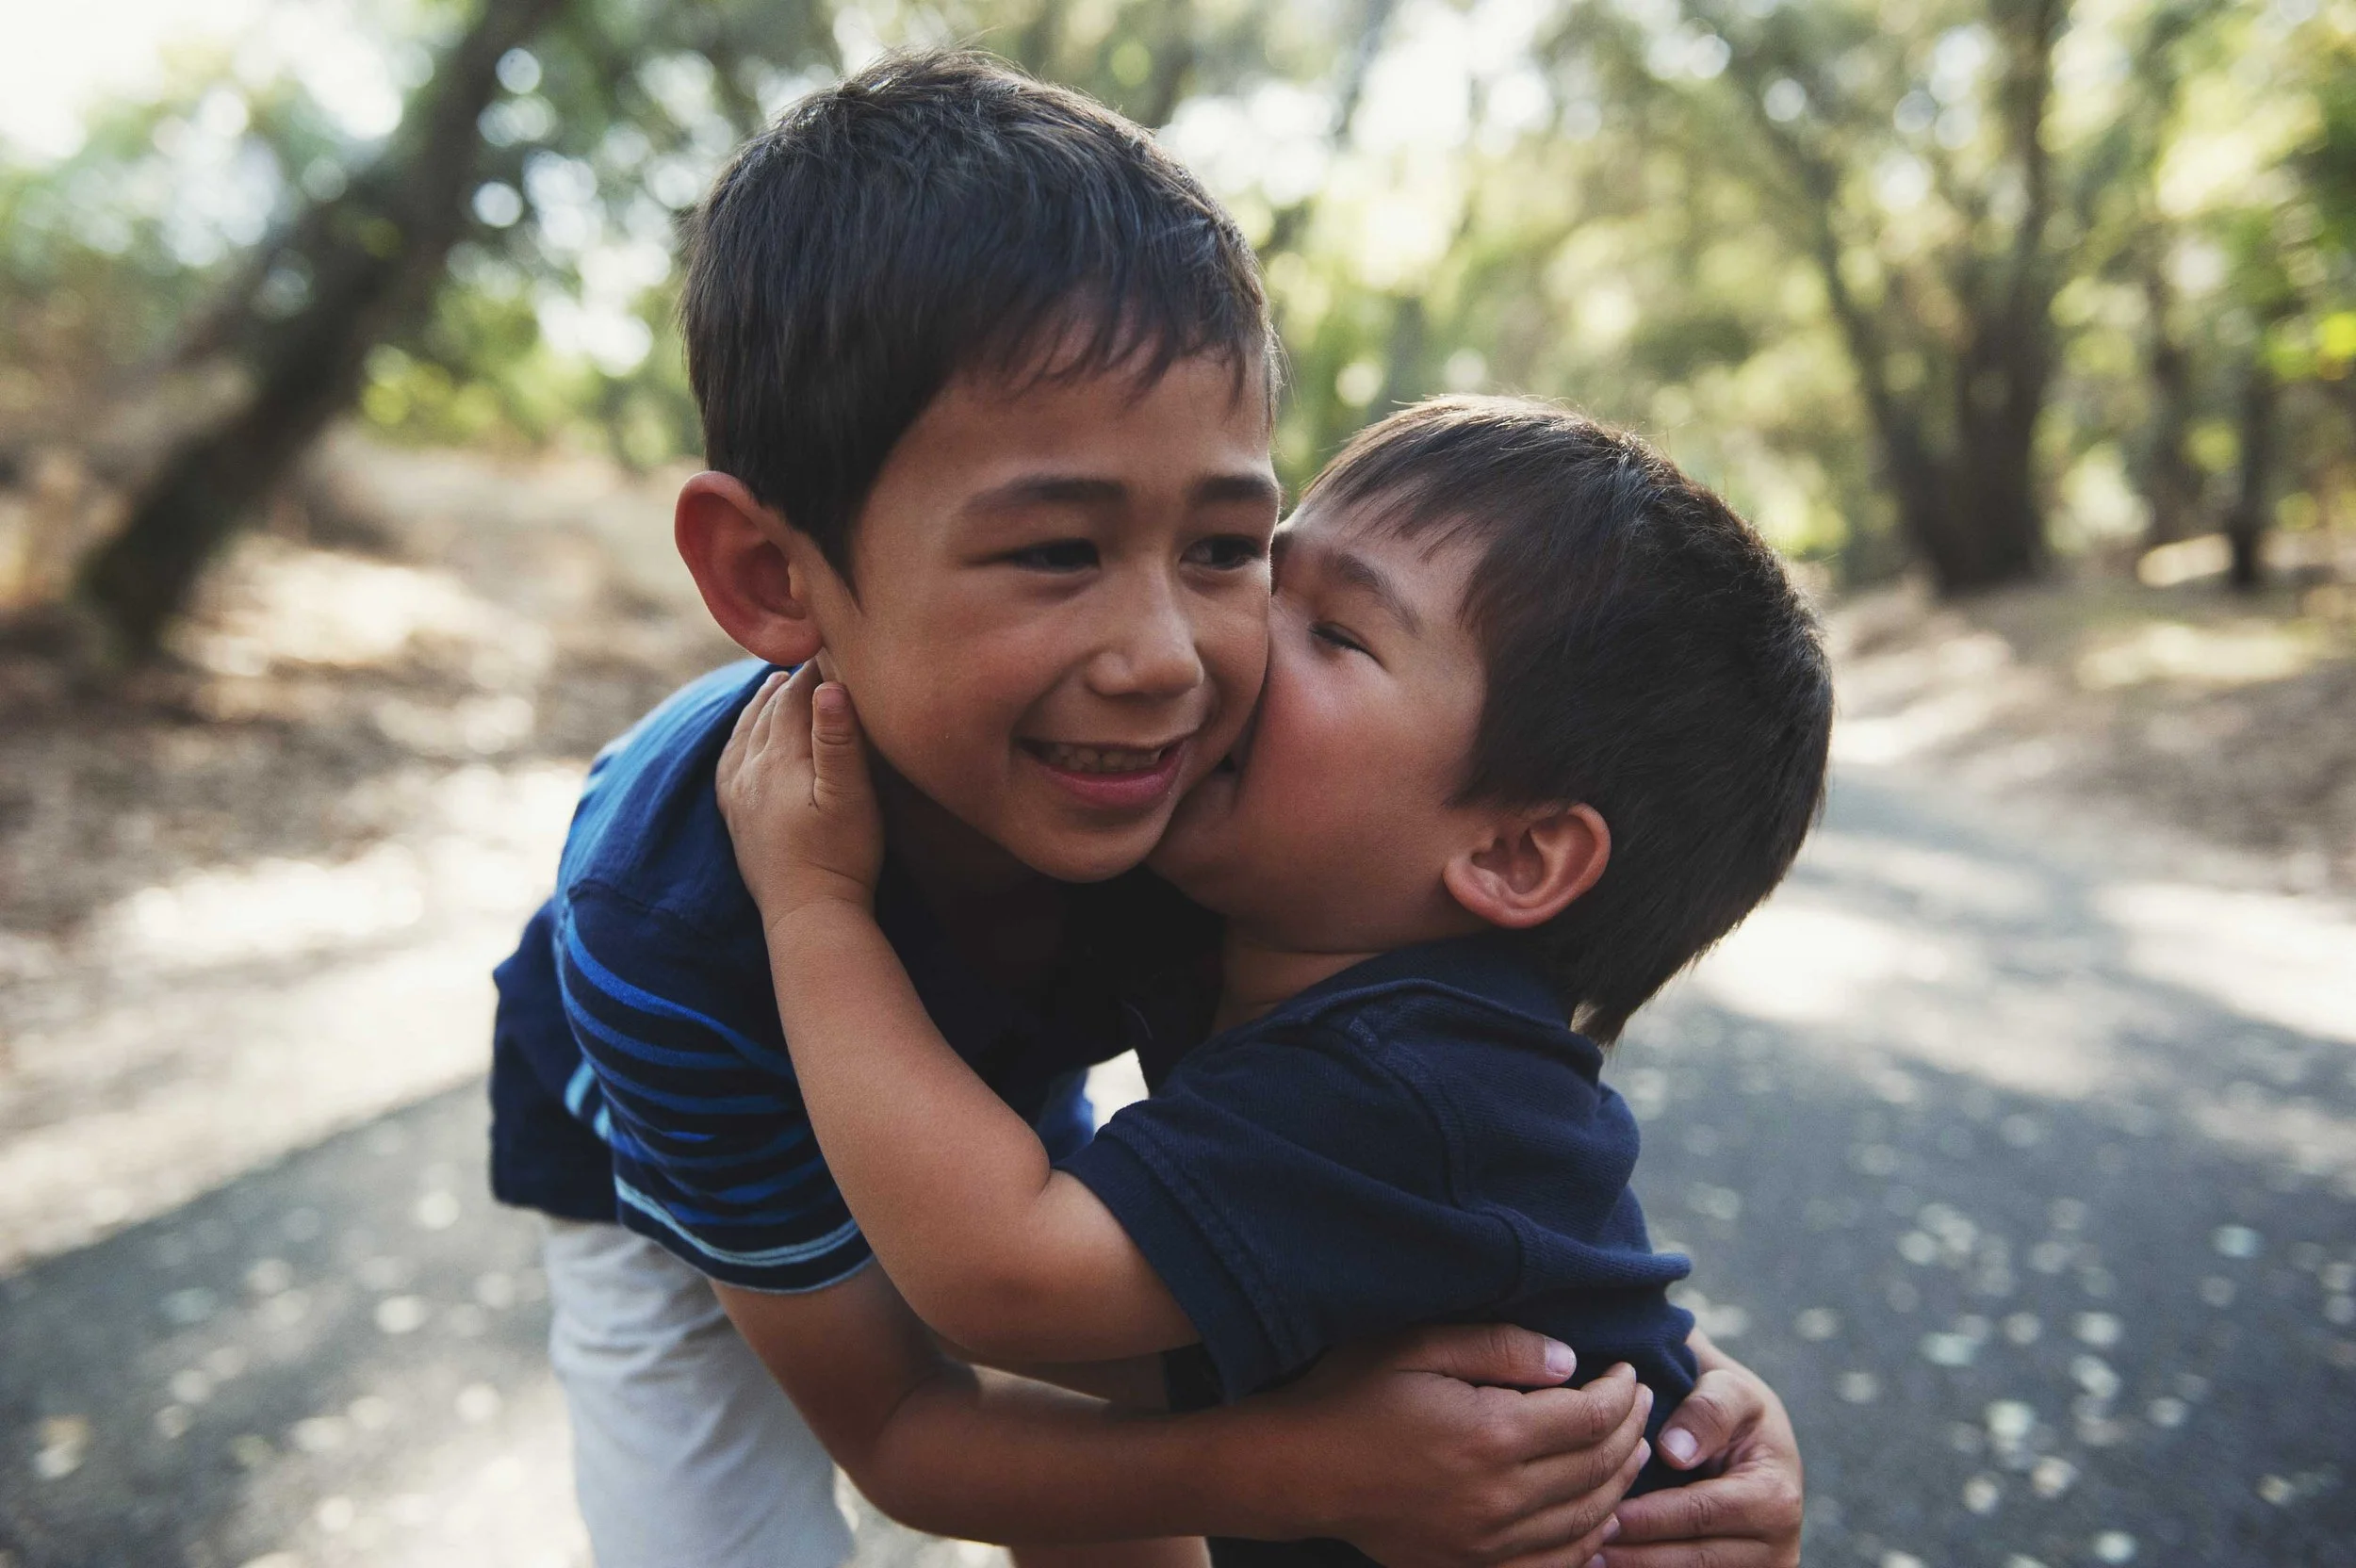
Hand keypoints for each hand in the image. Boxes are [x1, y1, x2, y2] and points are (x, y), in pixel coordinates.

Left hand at [716, 663, 885, 923]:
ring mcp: (739, 795)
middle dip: (791, 680)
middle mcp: (751, 770)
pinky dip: (740, 736)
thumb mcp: (850, 796)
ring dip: (762, 703)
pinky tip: (747, 736)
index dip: (817, 668)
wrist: (809, 914)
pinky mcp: (736, 818)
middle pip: (769, 710)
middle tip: (813, 652)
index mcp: (780, 759)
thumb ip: (838, 740)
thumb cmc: (841, 856)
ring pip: (745, 732)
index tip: (837, 643)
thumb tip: (829, 685)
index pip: (797, 698)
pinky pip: (729, 761)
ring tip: (776, 681)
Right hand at [1248, 1325, 1653, 1567]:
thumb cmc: (1350, 1392)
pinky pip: (1554, 1565)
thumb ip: (1499, 1347)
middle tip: (1637, 1401)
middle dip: (1629, 1430)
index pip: (1589, 1417)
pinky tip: (1597, 1516)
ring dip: (1619, 1483)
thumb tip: (1570, 1362)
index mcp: (1491, 1436)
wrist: (1295, 1469)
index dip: (1620, 1392)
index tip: (1626, 1370)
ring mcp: (1487, 1544)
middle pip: (1598, 1469)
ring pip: (1587, 1520)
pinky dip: (1588, 1542)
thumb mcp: (1418, 1345)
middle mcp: (1499, 1499)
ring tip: (1629, 1449)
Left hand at [1600, 1333, 1799, 1567]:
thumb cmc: (1733, 1410)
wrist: (1752, 1442)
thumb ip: (1708, 1409)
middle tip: (1584, 1543)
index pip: (1701, 1513)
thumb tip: (1674, 1451)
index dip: (1650, 1515)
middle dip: (1635, 1553)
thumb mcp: (1731, 1390)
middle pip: (1694, 1560)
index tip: (1604, 1511)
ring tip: (1588, 1556)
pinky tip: (1610, 1560)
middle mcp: (1778, 1549)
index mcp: (1777, 1499)